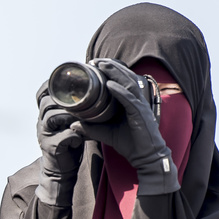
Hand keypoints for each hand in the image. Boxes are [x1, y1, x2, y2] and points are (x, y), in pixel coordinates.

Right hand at [36, 93, 83, 205]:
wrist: (61, 171)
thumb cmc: (68, 145)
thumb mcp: (69, 124)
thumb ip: (73, 110)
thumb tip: (90, 92)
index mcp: (45, 115)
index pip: (42, 94)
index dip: (52, 85)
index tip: (67, 80)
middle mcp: (41, 123)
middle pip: (47, 102)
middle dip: (65, 99)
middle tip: (81, 101)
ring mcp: (44, 135)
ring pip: (52, 116)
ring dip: (69, 115)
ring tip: (82, 118)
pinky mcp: (51, 147)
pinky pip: (63, 136)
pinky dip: (75, 135)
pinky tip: (80, 138)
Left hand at [71, 60, 179, 195]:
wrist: (146, 158)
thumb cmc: (130, 144)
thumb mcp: (106, 133)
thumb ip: (91, 128)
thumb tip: (73, 124)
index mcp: (130, 102)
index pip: (121, 81)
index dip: (110, 71)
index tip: (95, 65)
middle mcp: (137, 101)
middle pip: (125, 78)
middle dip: (111, 67)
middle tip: (96, 60)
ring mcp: (140, 106)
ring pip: (128, 84)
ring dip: (115, 73)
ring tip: (102, 66)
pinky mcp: (141, 115)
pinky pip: (130, 100)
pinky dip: (120, 91)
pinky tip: (109, 85)